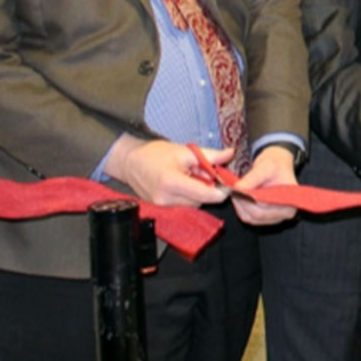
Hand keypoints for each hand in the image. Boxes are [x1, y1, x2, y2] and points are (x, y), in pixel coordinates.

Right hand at [103, 135, 227, 206]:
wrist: (130, 162)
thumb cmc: (155, 154)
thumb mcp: (185, 151)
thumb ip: (210, 155)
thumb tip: (230, 154)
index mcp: (172, 182)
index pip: (205, 194)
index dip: (221, 191)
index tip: (229, 185)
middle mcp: (166, 199)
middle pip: (201, 200)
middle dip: (207, 188)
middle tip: (202, 172)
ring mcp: (162, 206)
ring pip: (193, 203)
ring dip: (198, 192)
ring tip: (189, 175)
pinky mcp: (161, 209)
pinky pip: (184, 204)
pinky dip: (188, 195)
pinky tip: (182, 183)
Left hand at [232, 145, 298, 225]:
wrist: (277, 167)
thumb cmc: (275, 166)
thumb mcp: (266, 167)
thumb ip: (253, 178)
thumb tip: (238, 188)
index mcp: (290, 201)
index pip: (265, 205)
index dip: (248, 198)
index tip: (236, 189)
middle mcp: (285, 213)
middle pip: (257, 214)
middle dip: (242, 202)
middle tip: (232, 190)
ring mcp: (274, 218)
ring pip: (251, 218)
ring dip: (240, 206)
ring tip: (235, 192)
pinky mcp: (264, 219)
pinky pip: (248, 218)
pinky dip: (240, 208)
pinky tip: (238, 197)